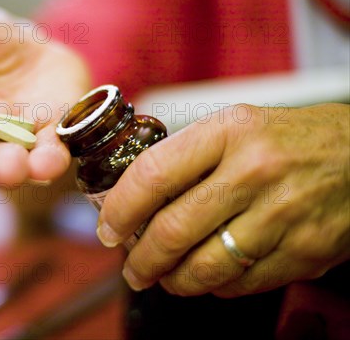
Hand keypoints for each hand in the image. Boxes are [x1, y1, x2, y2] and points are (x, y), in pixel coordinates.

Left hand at [97, 103, 349, 296]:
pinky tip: (209, 275)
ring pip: (204, 267)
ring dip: (173, 281)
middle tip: (132, 268)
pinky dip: (215, 286)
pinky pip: (241, 283)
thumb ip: (187, 157)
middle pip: (173, 230)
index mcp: (229, 132)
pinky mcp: (304, 251)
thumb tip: (134, 198)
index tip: (109, 228)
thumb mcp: (235, 126)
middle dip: (140, 260)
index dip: (121, 208)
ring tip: (164, 277)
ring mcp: (281, 214)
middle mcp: (254, 171)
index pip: (154, 173)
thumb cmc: (288, 140)